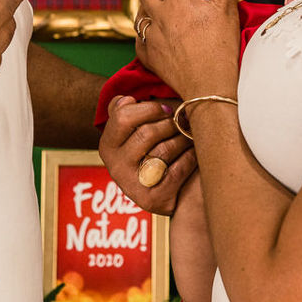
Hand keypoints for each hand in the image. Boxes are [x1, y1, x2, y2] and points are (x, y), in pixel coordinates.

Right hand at [98, 95, 195, 214]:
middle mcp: (115, 167)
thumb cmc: (151, 151)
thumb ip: (124, 111)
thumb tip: (126, 100)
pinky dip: (189, 158)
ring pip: (164, 151)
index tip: (167, 110)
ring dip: (183, 139)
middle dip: (171, 124)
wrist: (166, 193)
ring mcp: (132, 186)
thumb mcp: (132, 131)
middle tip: (185, 122)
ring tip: (191, 135)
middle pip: (146, 133)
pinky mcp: (151, 200)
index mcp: (107, 146)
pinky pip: (177, 171)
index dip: (150, 109)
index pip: (123, 117)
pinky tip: (194, 153)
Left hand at [136, 0, 240, 101]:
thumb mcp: (226, 9)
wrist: (208, 88)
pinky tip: (147, 31)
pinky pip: (140, 40)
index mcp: (176, 3)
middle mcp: (159, 18)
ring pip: (140, 14)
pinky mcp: (151, 58)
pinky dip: (143, 31)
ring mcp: (152, 39)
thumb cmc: (221, 48)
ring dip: (143, 1)